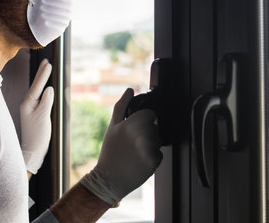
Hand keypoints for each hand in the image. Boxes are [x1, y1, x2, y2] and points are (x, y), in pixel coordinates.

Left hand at [20, 58, 53, 173]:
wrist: (32, 151)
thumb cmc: (37, 135)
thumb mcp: (43, 117)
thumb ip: (46, 102)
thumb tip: (49, 89)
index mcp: (28, 104)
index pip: (37, 86)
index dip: (43, 75)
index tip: (48, 64)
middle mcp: (27, 104)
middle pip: (35, 85)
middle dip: (41, 74)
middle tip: (46, 61)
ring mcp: (30, 108)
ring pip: (36, 90)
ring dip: (41, 79)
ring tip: (45, 70)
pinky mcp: (33, 113)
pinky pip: (38, 96)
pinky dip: (42, 88)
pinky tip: (44, 86)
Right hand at [80, 88, 162, 205]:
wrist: (109, 179)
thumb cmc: (110, 152)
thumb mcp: (112, 126)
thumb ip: (122, 106)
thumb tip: (130, 90)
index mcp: (133, 123)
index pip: (151, 114)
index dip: (143, 120)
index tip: (135, 128)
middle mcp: (143, 134)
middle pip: (155, 127)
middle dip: (147, 133)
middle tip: (133, 143)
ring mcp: (150, 148)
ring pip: (158, 140)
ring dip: (150, 145)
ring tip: (135, 152)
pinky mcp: (154, 161)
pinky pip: (159, 153)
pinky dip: (152, 157)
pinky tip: (140, 160)